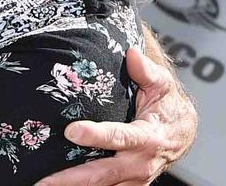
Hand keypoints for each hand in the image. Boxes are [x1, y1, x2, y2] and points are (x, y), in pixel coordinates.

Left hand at [38, 47, 197, 185]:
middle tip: (43, 180)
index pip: (118, 137)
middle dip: (72, 178)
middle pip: (103, 173)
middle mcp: (140, 164)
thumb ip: (146, 71)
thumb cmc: (167, 106)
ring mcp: (134, 179)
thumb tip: (131, 54)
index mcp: (147, 137)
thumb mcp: (161, 85)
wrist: (182, 134)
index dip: (95, 135)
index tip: (71, 130)